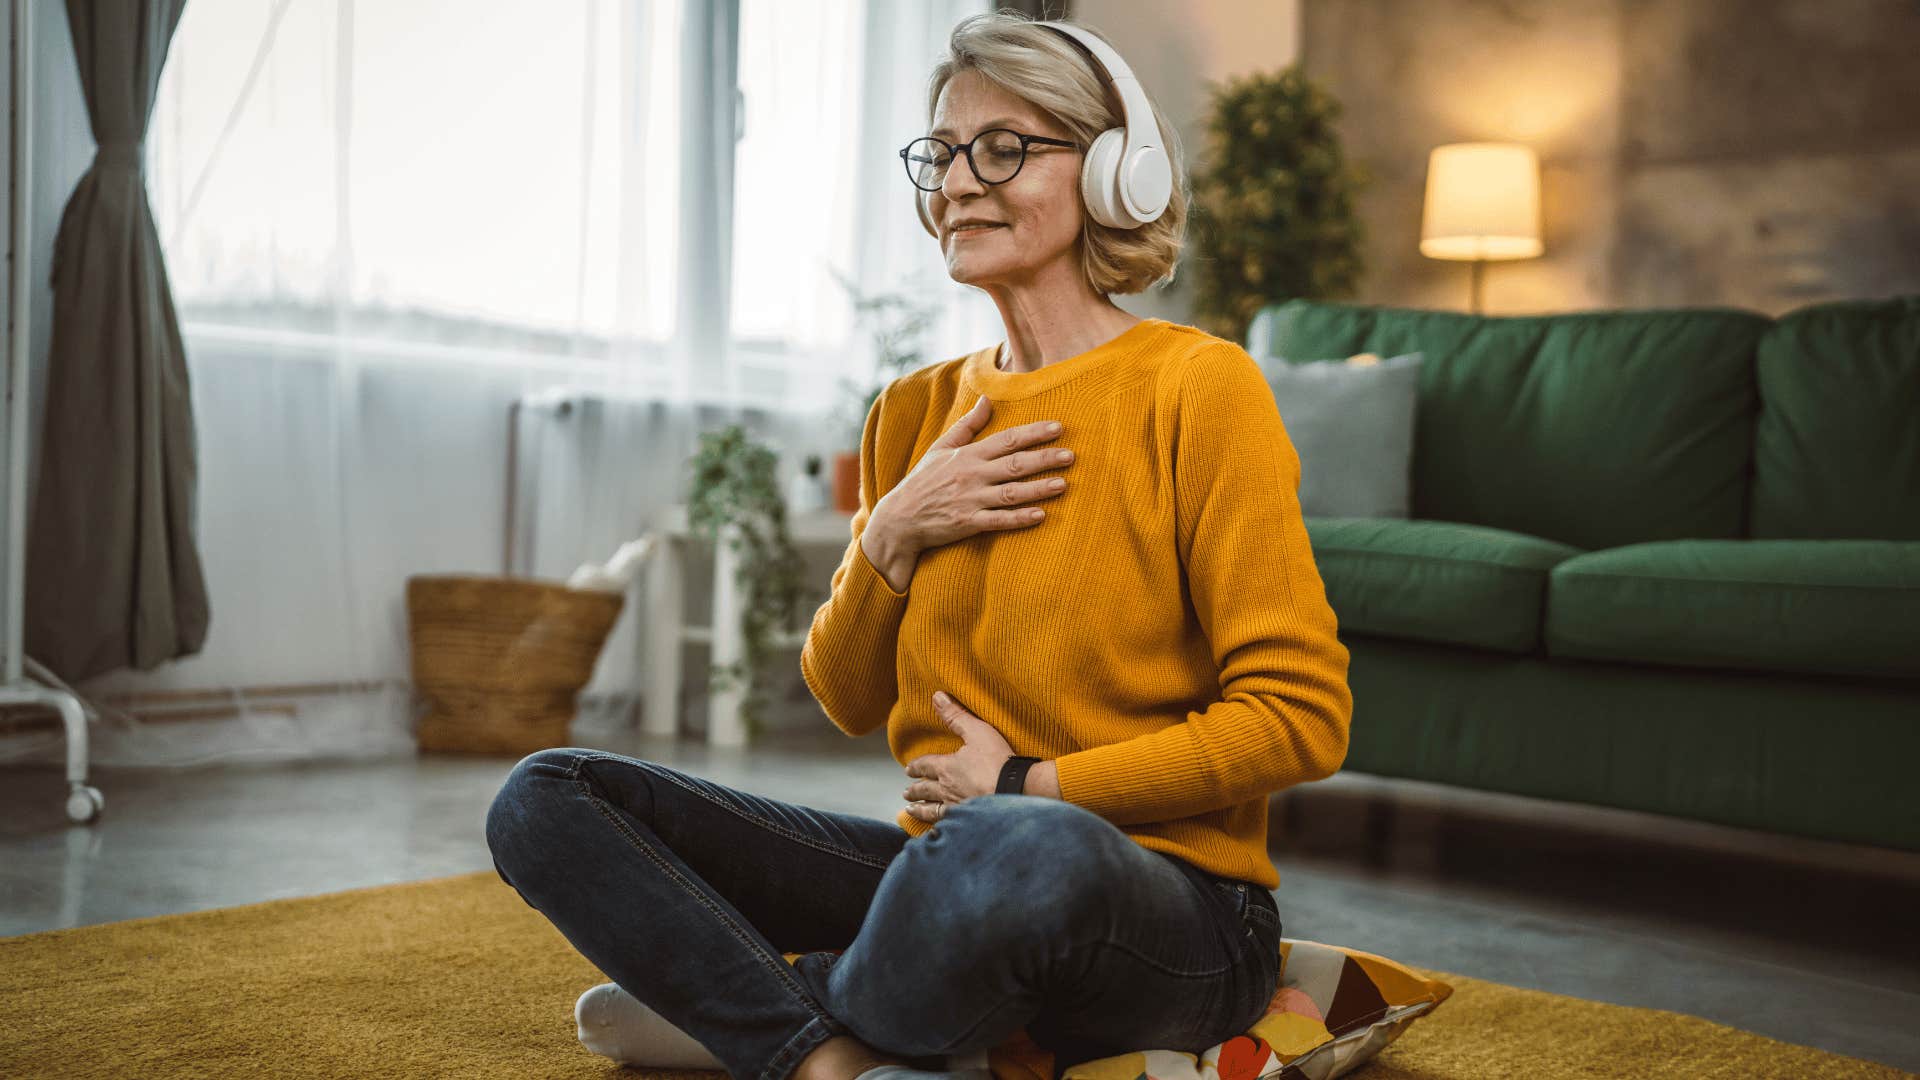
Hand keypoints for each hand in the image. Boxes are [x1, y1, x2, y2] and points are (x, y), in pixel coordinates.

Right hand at [873, 396, 1074, 555]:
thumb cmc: (923, 482)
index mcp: (968, 455)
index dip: (1034, 432)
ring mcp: (970, 500)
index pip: (1006, 439)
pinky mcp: (968, 523)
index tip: (1058, 427)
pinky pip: (998, 521)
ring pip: (1011, 492)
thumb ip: (967, 426)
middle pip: (1014, 464)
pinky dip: (1019, 518)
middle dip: (1044, 458)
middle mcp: (972, 475)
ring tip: (1063, 484)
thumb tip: (987, 400)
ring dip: (1038, 488)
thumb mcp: (941, 448)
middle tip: (1071, 456)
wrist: (899, 519)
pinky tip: (1040, 515)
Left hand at [902, 690, 1016, 822]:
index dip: (917, 766)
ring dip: (920, 809)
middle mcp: (947, 789)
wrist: (1014, 791)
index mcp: (947, 767)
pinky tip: (935, 829)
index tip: (908, 769)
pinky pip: (946, 824)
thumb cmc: (997, 760)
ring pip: (932, 809)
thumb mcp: (977, 731)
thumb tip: (936, 696)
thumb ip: (956, 715)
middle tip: (906, 792)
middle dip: (916, 789)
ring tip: (910, 810)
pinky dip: (936, 826)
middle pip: (926, 789)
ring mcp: (957, 807)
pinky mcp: (968, 821)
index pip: (926, 766)